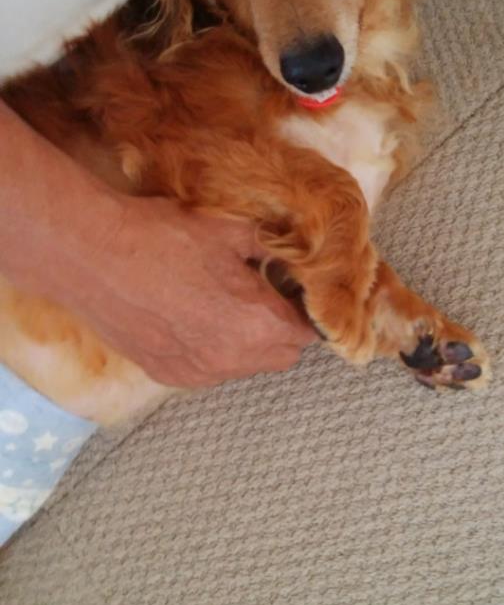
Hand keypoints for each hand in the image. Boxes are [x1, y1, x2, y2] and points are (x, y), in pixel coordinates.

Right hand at [0, 100, 313, 387]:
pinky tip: (191, 316)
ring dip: (248, 341)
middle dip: (283, 328)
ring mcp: (199, 372)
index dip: (306, 306)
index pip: (310, 331)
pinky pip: (209, 370)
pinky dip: (212, 349)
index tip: (292, 287)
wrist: (93, 255)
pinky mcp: (168, 374)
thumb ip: (274, 249)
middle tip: (263, 293)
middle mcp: (234, 358)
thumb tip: (296, 255)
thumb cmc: (162, 237)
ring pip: (246, 366)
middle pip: (284, 355)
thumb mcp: (233, 230)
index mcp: (259, 323)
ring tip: (222, 303)